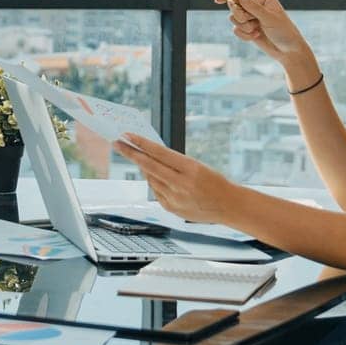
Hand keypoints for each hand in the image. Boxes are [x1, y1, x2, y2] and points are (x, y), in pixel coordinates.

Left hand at [112, 132, 239, 224]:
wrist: (228, 206)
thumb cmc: (215, 182)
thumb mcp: (198, 166)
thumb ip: (174, 163)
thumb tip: (149, 157)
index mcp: (191, 169)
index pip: (160, 153)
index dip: (141, 144)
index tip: (128, 135)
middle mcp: (181, 184)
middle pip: (149, 166)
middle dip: (131, 154)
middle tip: (117, 144)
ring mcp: (175, 199)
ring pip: (151, 179)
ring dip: (145, 168)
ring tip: (143, 160)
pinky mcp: (171, 209)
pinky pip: (156, 192)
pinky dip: (155, 183)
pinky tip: (159, 178)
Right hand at [217, 0, 308, 66]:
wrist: (288, 51)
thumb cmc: (284, 31)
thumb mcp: (269, 18)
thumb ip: (253, 7)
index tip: (218, 0)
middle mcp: (255, 4)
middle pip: (234, 5)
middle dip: (240, 15)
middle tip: (251, 20)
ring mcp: (250, 16)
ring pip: (233, 18)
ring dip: (244, 27)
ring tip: (257, 30)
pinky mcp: (247, 28)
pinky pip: (236, 29)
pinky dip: (244, 35)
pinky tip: (256, 36)